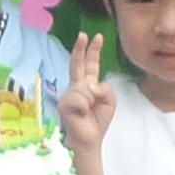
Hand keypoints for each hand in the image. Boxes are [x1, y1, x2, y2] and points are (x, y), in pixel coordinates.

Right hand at [58, 35, 112, 155]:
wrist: (89, 140)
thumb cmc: (97, 121)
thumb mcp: (110, 102)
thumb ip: (105, 88)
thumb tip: (89, 84)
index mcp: (87, 85)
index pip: (90, 64)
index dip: (92, 51)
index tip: (96, 37)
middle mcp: (76, 87)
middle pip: (78, 64)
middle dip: (80, 48)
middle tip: (83, 34)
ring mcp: (68, 95)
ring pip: (84, 86)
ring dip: (91, 99)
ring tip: (87, 112)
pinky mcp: (64, 103)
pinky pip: (80, 97)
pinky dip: (85, 105)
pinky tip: (81, 114)